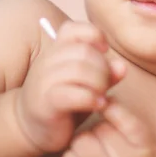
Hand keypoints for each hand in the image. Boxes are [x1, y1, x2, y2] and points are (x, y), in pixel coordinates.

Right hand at [15, 21, 124, 151]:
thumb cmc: (66, 101)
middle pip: (83, 51)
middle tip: (106, 85)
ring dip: (99, 83)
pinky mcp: (45, 103)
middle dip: (103, 68)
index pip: (72, 29)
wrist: (33, 128)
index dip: (94, 35)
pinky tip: (99, 105)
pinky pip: (72, 93)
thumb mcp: (89, 84)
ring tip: (103, 96)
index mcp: (56, 51)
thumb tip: (122, 66)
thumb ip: (106, 73)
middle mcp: (46, 62)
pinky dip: (91, 98)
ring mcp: (43, 81)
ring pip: (79, 69)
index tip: (105, 51)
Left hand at [60, 103, 155, 156]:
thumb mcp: (142, 139)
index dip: (111, 108)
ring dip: (84, 141)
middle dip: (99, 128)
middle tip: (106, 139)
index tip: (106, 105)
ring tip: (95, 150)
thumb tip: (103, 96)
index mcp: (143, 152)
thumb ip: (126, 117)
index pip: (122, 117)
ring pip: (80, 141)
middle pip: (99, 128)